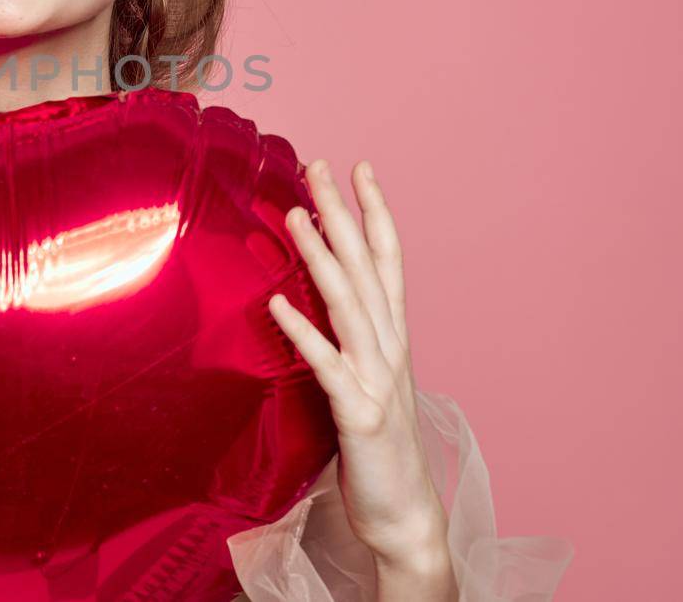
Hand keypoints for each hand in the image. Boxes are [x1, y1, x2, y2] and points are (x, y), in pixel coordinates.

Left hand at [267, 160, 453, 579]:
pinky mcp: (358, 414)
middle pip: (367, 268)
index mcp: (393, 339)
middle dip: (344, 213)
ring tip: (297, 214)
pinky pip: (327, 364)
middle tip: (319, 165)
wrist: (405, 517)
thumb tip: (315, 299)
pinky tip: (278, 301)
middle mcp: (390, 349)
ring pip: (349, 304)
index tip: (358, 168)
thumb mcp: (366, 383)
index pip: (388, 261)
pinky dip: (304, 330)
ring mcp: (377, 380)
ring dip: (323, 256)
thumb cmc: (379, 451)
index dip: (374, 212)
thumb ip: (349, 341)